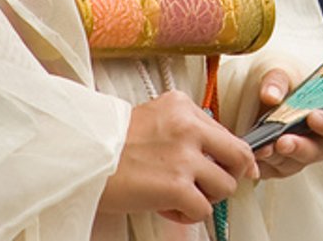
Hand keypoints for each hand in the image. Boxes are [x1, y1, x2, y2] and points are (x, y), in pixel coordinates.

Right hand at [98, 91, 257, 226]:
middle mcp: (188, 127)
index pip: (227, 133)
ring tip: (181, 196)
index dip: (229, 157)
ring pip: (225, 186)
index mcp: (182, 106)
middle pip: (240, 156)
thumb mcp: (154, 118)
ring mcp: (184, 156)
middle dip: (230, 175)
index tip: (233, 168)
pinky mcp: (177, 186)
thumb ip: (185, 129)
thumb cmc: (111, 143)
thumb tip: (214, 152)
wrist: (82, 156)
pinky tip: (168, 208)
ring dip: (206, 198)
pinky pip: (204, 210)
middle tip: (212, 185)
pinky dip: (188, 216)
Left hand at [251, 67, 322, 180]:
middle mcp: (317, 140)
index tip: (314, 116)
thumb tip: (271, 96)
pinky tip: (250, 157)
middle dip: (299, 147)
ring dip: (275, 156)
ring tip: (261, 148)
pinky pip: (271, 171)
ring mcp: (297, 156)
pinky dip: (259, 165)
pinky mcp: (276, 167)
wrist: (255, 96)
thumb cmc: (278, 83)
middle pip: (317, 152)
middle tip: (283, 141)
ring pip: (291, 164)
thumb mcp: (278, 71)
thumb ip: (276, 80)